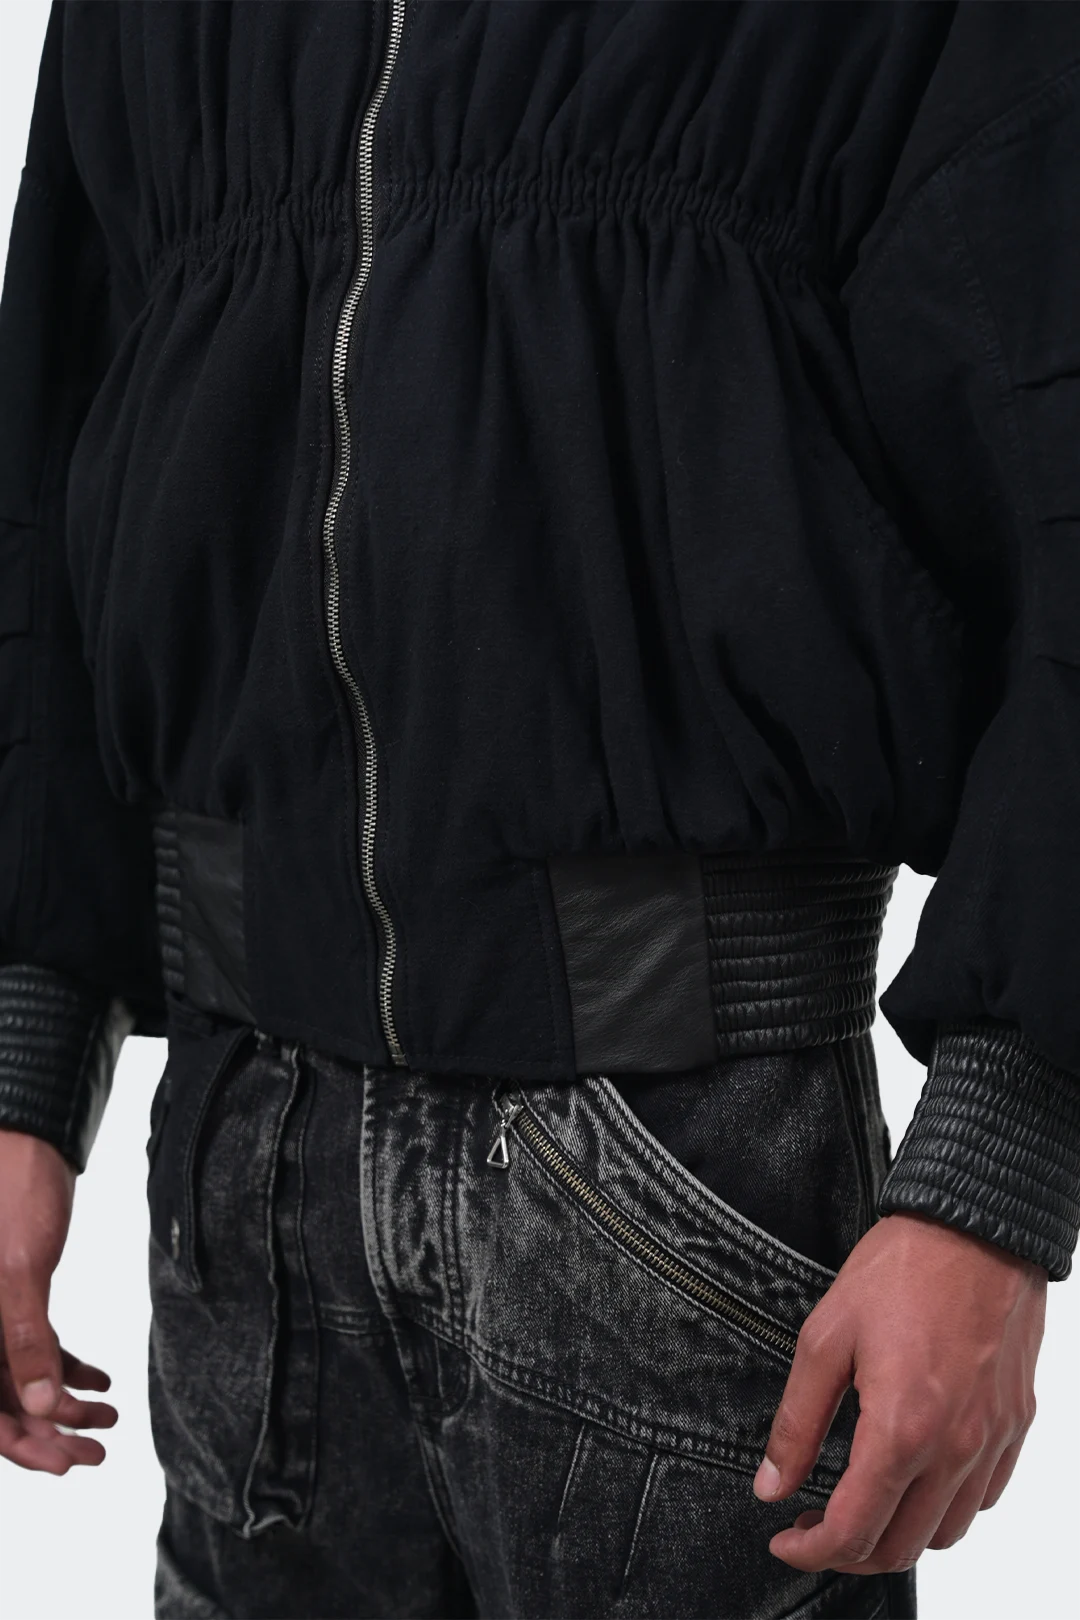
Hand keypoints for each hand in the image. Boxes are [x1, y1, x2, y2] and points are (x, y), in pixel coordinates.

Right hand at [0, 1129, 116, 1471]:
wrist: (25, 1140)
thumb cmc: (11, 1193)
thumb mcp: (19, 1269)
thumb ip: (25, 1338)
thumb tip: (44, 1407)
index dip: (20, 1445)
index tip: (66, 1463)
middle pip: (0, 1401)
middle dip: (47, 1433)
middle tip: (97, 1452)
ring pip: (19, 1378)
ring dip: (61, 1403)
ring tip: (109, 1418)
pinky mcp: (8, 1294)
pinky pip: (31, 1345)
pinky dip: (64, 1365)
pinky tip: (102, 1379)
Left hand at [754, 1210, 1045, 1573]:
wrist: (976, 1227)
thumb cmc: (901, 1270)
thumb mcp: (824, 1337)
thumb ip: (797, 1422)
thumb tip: (771, 1483)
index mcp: (902, 1429)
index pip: (854, 1531)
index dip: (811, 1549)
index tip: (784, 1537)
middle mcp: (955, 1448)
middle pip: (900, 1547)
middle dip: (849, 1551)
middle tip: (814, 1524)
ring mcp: (992, 1439)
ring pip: (946, 1532)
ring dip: (899, 1533)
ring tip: (863, 1501)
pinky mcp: (1015, 1423)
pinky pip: (984, 1496)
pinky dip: (946, 1506)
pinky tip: (915, 1474)